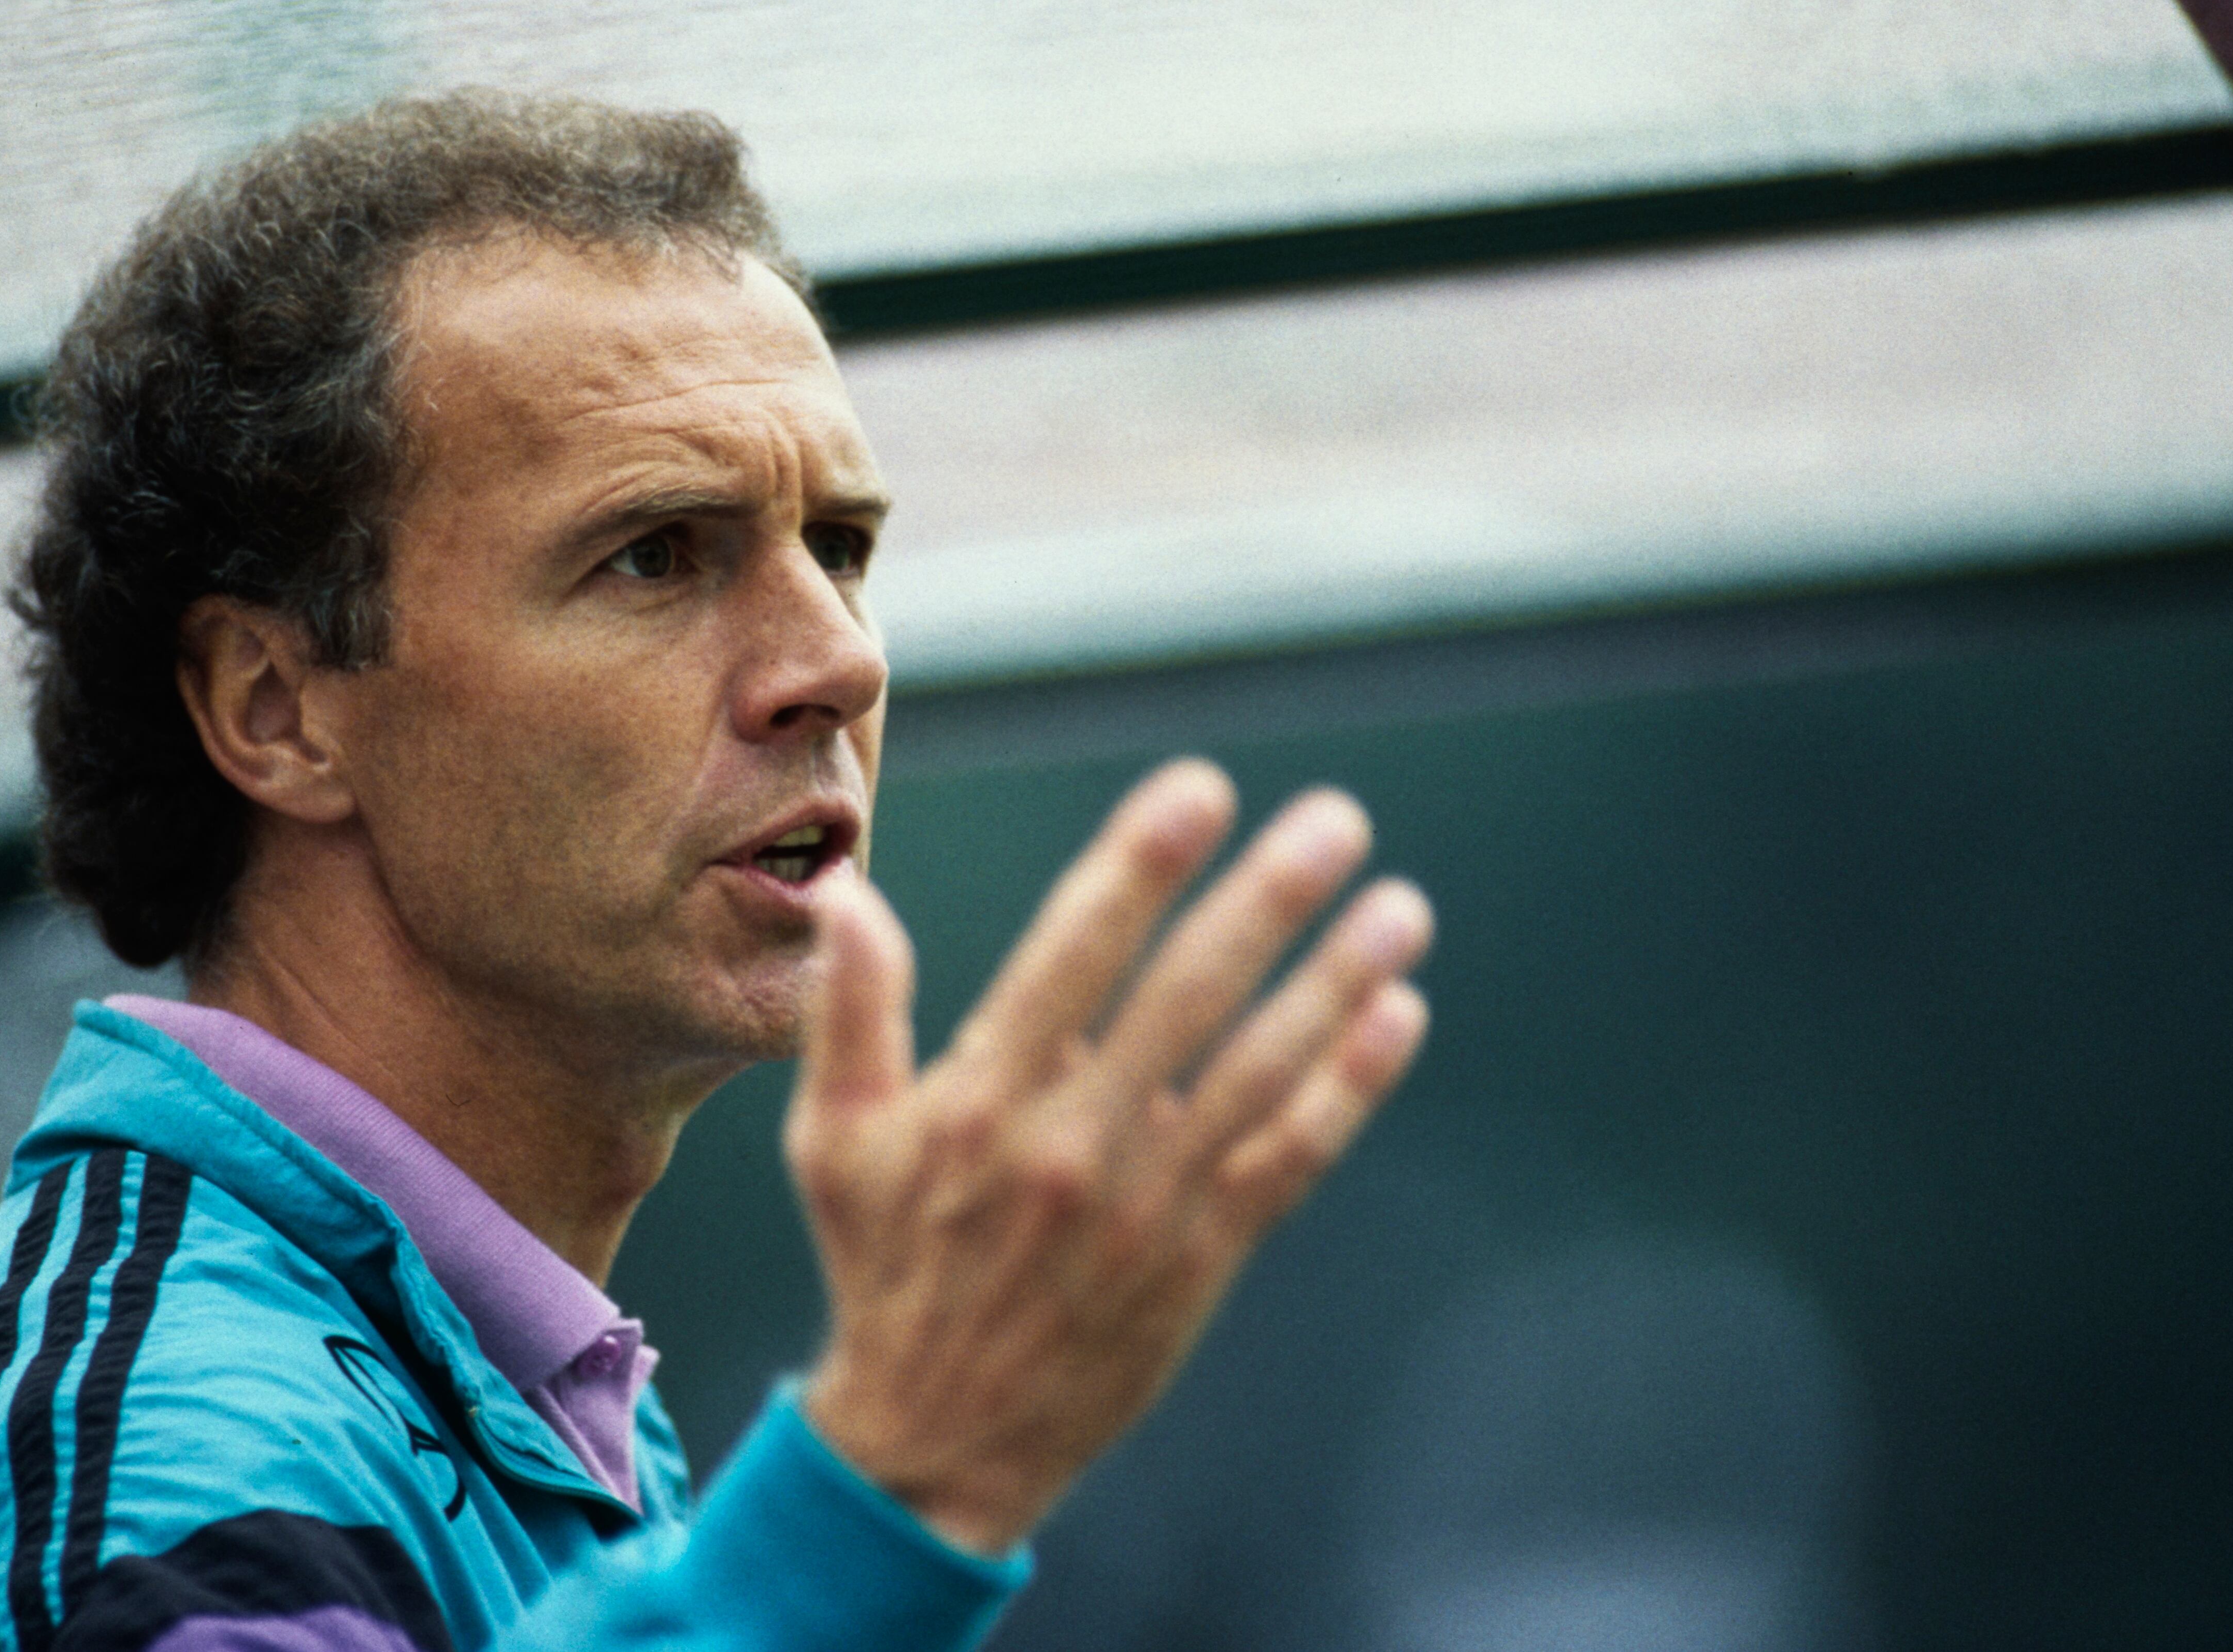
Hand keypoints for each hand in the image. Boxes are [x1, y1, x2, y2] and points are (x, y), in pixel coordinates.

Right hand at [787, 759, 1432, 1554]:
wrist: (934, 1444)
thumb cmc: (883, 1271)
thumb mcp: (832, 1142)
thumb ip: (848, 1014)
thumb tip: (847, 894)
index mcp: (981, 1098)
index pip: (1074, 951)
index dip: (1142, 863)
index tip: (1203, 788)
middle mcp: (1071, 1142)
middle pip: (1187, 994)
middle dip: (1269, 898)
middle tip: (1338, 818)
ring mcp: (1146, 1204)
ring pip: (1261, 1069)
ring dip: (1338, 981)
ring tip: (1400, 908)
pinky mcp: (1200, 1259)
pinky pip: (1290, 1158)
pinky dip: (1350, 1088)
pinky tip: (1397, 1017)